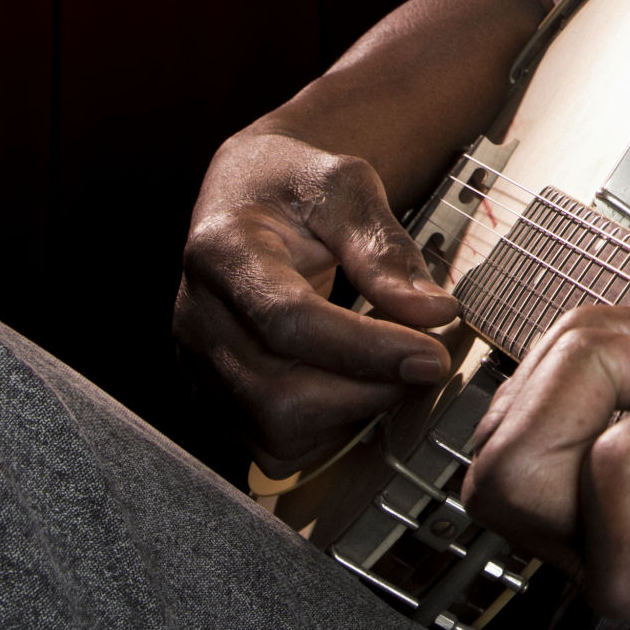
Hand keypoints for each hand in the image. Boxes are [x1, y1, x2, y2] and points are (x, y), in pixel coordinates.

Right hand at [173, 128, 461, 471]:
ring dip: (351, 417)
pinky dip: (326, 433)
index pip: (290, 321)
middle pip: (278, 393)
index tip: (433, 355)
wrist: (247, 193)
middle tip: (427, 364)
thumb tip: (432, 312)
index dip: (366, 349)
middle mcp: (197, 316)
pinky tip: (358, 390)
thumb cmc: (295, 183)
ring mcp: (198, 363)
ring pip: (275, 431)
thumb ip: (385, 249)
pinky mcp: (213, 394)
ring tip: (393, 374)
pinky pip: (270, 445)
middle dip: (368, 391)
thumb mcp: (347, 186)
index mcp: (223, 251)